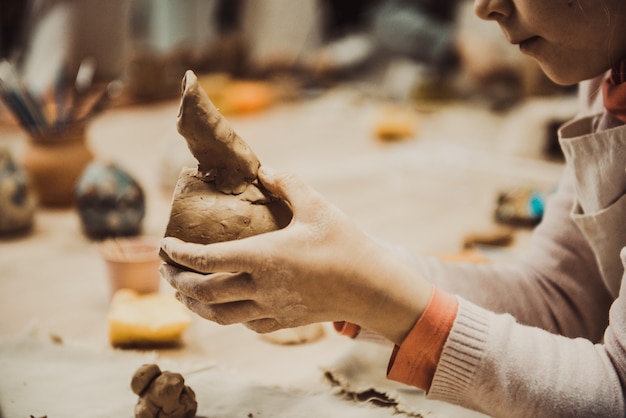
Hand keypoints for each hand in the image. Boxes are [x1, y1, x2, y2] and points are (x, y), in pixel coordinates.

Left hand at [160, 167, 432, 343]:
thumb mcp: (317, 206)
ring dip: (196, 305)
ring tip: (184, 294)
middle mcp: (260, 286)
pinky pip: (246, 324)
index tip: (165, 245)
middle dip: (178, 281)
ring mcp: (271, 308)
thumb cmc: (345, 244)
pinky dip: (228, 317)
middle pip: (204, 291)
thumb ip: (288, 184)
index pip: (207, 258)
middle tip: (166, 270)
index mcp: (263, 256)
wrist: (371, 287)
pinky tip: (227, 310)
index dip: (179, 254)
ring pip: (220, 315)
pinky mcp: (285, 321)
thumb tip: (265, 169)